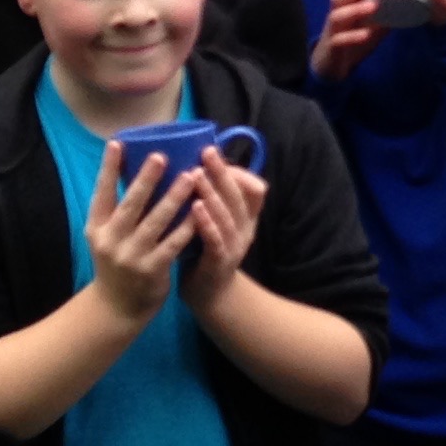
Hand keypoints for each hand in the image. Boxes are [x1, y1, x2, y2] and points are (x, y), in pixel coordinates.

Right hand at [83, 146, 194, 325]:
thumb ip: (116, 212)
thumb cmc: (116, 263)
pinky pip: (173, 243)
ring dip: (174, 197)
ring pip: (155, 221)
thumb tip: (134, 171)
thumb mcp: (106, 237)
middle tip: (161, 155)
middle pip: (130, 204)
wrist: (117, 308)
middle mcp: (110, 240)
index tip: (117, 143)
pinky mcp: (151, 270)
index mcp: (96, 228)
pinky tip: (200, 210)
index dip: (108, 169)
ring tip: (191, 175)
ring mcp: (131, 256)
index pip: (101, 193)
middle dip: (146, 179)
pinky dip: (187, 226)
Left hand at [177, 156, 268, 312]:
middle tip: (206, 152)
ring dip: (213, 193)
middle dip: (222, 172)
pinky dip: (207, 221)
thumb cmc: (206, 252)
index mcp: (245, 218)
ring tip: (197, 174)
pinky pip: (216, 238)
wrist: (209, 296)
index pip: (252, 188)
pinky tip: (195, 207)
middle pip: (238, 196)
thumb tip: (193, 166)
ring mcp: (235, 246)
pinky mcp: (221, 261)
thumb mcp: (216, 222)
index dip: (237, 170)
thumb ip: (213, 200)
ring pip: (227, 214)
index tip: (213, 149)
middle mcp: (245, 229)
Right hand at [310, 0, 384, 80]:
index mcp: (344, 5)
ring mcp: (333, 31)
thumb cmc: (355, 35)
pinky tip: (365, 35)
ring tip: (372, 6)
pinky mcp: (333, 48)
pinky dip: (352, 37)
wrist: (334, 65)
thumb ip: (388, 10)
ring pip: (338, 17)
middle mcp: (336, 14)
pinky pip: (339, 41)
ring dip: (355, 10)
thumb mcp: (373, 21)